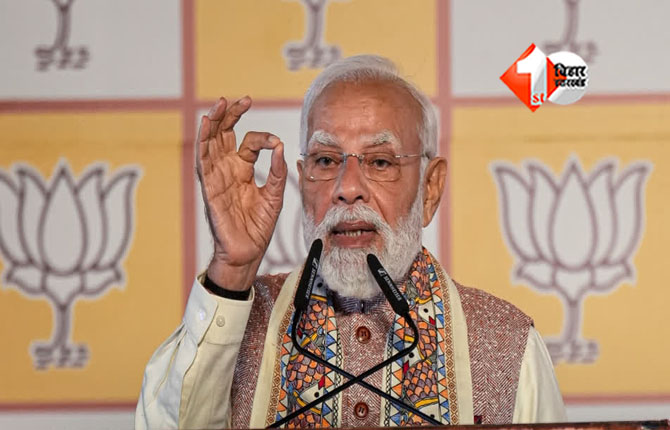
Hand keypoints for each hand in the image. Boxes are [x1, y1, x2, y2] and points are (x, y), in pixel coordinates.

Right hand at [196, 96, 286, 290]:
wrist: (247, 251)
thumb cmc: (258, 226)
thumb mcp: (275, 196)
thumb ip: (278, 172)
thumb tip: (281, 147)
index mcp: (244, 170)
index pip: (250, 142)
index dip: (264, 137)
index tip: (276, 143)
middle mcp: (228, 169)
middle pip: (225, 134)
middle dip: (232, 115)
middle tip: (243, 100)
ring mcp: (217, 177)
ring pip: (211, 142)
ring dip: (215, 121)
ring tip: (222, 103)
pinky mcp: (209, 187)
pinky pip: (203, 161)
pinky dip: (204, 141)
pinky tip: (207, 124)